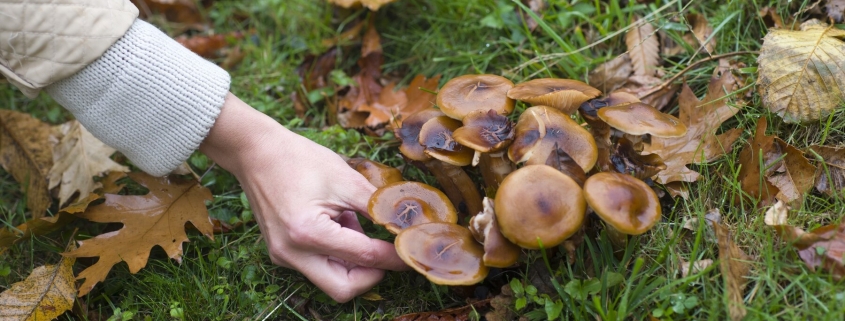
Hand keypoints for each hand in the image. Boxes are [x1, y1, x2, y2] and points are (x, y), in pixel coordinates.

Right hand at [199, 93, 407, 301]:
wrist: (255, 152)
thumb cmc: (299, 159)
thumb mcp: (345, 179)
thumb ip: (377, 207)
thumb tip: (406, 227)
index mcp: (308, 233)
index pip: (364, 257)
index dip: (394, 256)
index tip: (413, 251)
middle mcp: (292, 253)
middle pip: (343, 288)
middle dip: (371, 274)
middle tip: (388, 252)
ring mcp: (283, 256)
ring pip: (330, 280)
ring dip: (352, 262)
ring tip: (353, 223)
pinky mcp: (281, 253)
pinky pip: (316, 267)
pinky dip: (335, 254)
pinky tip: (336, 223)